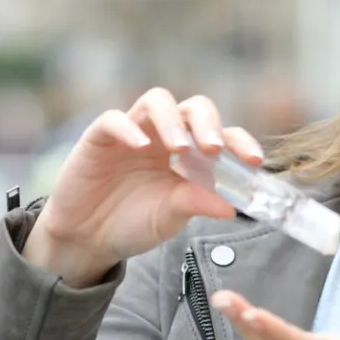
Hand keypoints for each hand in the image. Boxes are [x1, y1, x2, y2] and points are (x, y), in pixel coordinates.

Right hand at [24, 88, 263, 286]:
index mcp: (190, 154)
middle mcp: (166, 135)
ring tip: (179, 147)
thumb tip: (232, 207)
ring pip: (157, 101)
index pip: (222, 135)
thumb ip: (196, 205)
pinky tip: (140, 146)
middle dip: (208, 123)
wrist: (86, 239)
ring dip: (173, 120)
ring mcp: (134, 131)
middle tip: (213, 149)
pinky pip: (115, 119)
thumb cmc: (132, 223)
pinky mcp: (101, 137)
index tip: (253, 161)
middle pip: (194, 108)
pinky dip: (129, 128)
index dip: (240, 142)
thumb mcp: (170, 217)